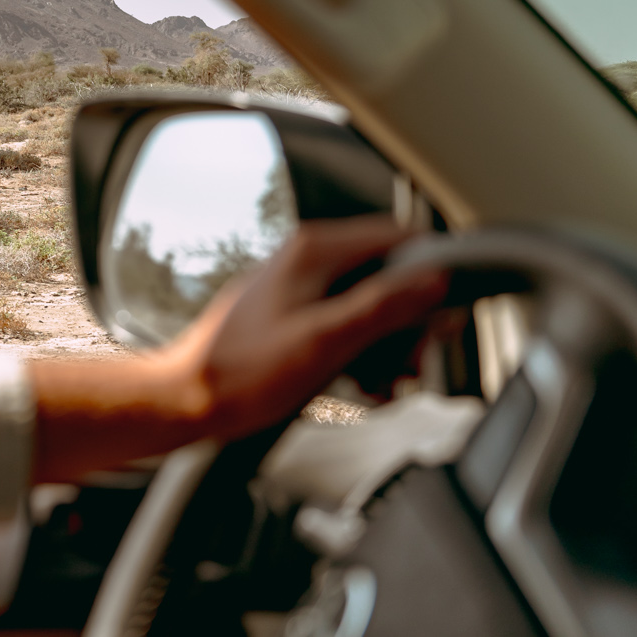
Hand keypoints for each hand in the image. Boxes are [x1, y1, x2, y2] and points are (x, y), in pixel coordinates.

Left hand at [30, 216, 448, 481]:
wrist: (191, 399)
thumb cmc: (244, 372)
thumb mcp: (327, 340)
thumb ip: (383, 306)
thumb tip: (435, 280)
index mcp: (314, 251)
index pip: (399, 237)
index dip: (431, 273)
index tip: (445, 313)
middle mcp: (309, 259)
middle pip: (390, 276)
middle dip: (409, 324)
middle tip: (411, 364)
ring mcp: (302, 287)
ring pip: (372, 306)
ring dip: (390, 347)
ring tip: (387, 384)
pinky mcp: (297, 316)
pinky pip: (348, 326)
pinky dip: (364, 355)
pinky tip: (366, 387)